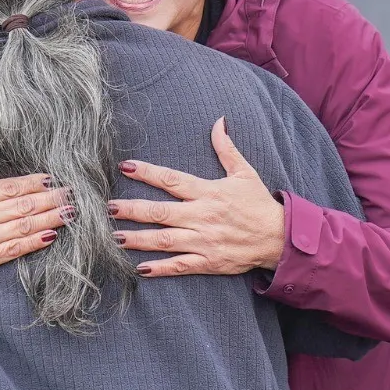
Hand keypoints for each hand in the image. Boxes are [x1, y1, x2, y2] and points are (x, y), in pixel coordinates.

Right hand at [0, 134, 71, 289]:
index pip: (8, 187)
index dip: (33, 182)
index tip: (53, 177)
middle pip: (22, 205)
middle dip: (51, 198)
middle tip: (73, 193)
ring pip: (23, 226)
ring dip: (50, 218)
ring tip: (71, 212)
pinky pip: (14, 249)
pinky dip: (34, 242)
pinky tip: (51, 235)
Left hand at [106, 118, 285, 277]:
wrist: (281, 238)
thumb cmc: (259, 204)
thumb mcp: (245, 173)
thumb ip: (226, 148)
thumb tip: (218, 121)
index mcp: (208, 193)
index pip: (172, 180)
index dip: (147, 173)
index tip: (125, 167)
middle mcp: (202, 216)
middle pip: (160, 212)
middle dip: (132, 210)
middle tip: (107, 208)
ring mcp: (204, 241)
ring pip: (165, 240)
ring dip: (138, 239)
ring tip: (113, 237)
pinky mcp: (209, 261)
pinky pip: (180, 265)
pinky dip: (160, 268)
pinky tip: (139, 268)